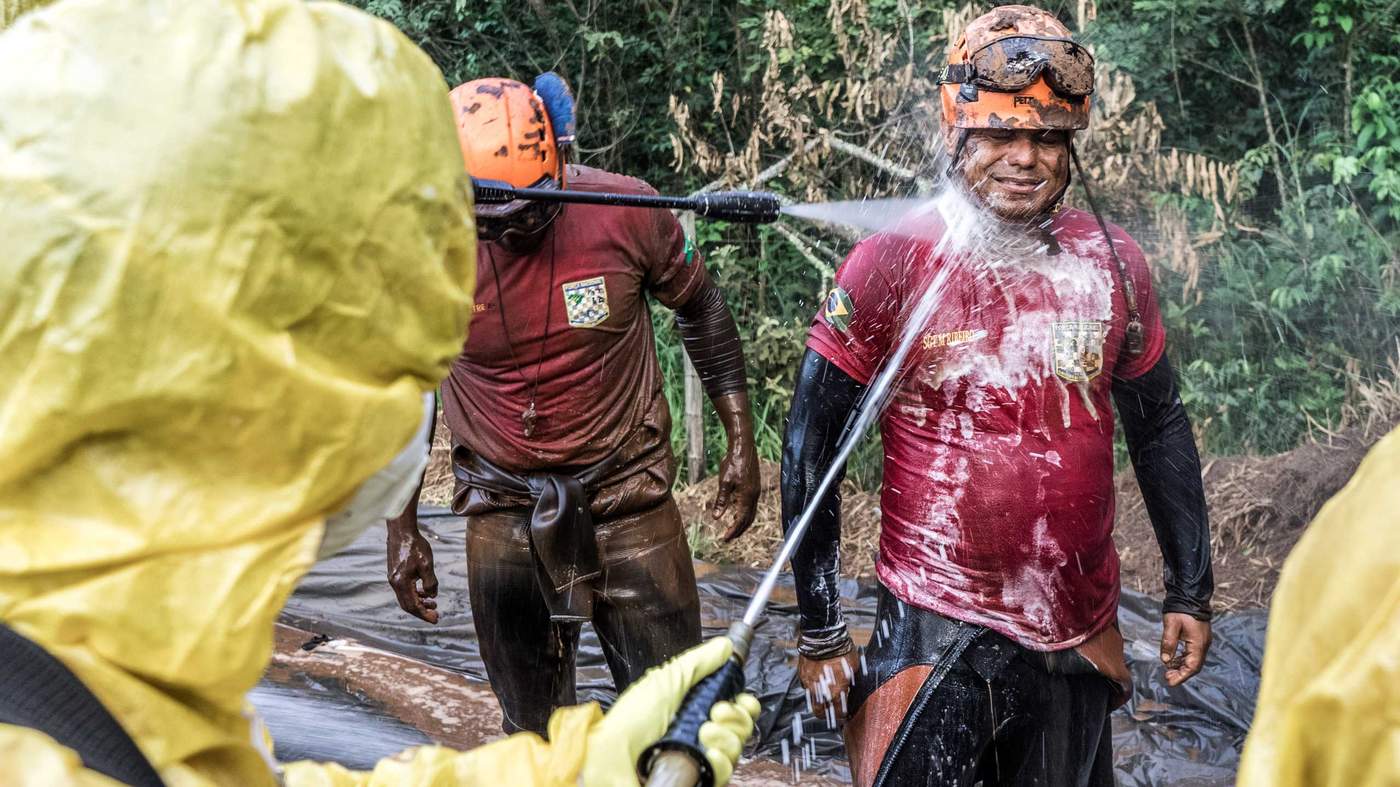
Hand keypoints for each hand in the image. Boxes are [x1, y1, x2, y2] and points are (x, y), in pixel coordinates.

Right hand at [386, 519, 438, 623]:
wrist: (401, 531)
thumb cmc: (415, 546)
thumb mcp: (427, 565)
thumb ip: (430, 583)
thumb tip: (432, 596)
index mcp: (401, 583)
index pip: (413, 606)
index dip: (424, 614)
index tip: (435, 619)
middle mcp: (395, 583)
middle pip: (407, 605)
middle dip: (422, 611)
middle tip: (436, 614)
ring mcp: (393, 578)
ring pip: (406, 597)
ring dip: (419, 602)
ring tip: (433, 602)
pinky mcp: (395, 573)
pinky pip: (404, 589)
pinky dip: (415, 593)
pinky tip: (424, 591)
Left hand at [583, 636, 760, 786]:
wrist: (612, 757)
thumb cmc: (630, 720)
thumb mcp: (666, 679)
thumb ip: (698, 662)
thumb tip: (725, 645)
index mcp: (692, 708)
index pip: (733, 706)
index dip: (742, 703)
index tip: (740, 697)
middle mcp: (698, 733)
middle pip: (740, 727)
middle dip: (735, 716)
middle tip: (715, 711)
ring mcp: (698, 758)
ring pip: (735, 749)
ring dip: (724, 737)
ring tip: (702, 732)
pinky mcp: (698, 778)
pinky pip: (723, 771)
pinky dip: (718, 760)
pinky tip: (704, 753)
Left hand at [712, 438, 758, 541]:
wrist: (743, 446)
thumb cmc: (733, 462)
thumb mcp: (724, 482)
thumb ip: (721, 500)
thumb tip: (716, 518)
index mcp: (747, 496)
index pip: (741, 520)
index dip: (733, 531)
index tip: (724, 539)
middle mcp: (754, 495)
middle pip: (748, 519)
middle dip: (739, 530)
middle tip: (728, 538)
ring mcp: (756, 490)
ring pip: (751, 513)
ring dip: (742, 523)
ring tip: (732, 529)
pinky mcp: (755, 486)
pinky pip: (751, 505)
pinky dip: (745, 513)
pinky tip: (736, 512)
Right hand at [798, 650, 859, 725]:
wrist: (823, 636)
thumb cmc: (841, 650)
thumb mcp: (853, 669)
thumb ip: (849, 683)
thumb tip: (849, 690)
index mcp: (834, 691)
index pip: (837, 713)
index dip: (841, 716)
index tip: (844, 715)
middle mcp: (819, 690)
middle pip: (819, 713)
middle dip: (826, 715)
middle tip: (832, 711)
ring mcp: (808, 683)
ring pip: (811, 700)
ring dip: (818, 701)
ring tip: (825, 696)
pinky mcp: (802, 674)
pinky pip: (806, 686)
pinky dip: (812, 687)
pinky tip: (818, 681)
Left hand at [1160, 612, 1210, 685]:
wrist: (1190, 596)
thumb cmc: (1180, 610)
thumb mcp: (1171, 625)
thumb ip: (1168, 643)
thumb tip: (1165, 660)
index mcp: (1198, 643)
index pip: (1192, 666)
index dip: (1181, 676)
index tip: (1170, 682)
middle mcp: (1203, 645)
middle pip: (1194, 666)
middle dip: (1181, 674)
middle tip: (1167, 677)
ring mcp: (1203, 641)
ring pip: (1194, 660)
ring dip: (1182, 667)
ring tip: (1168, 670)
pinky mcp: (1199, 638)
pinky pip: (1193, 653)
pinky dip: (1183, 659)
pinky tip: (1173, 660)